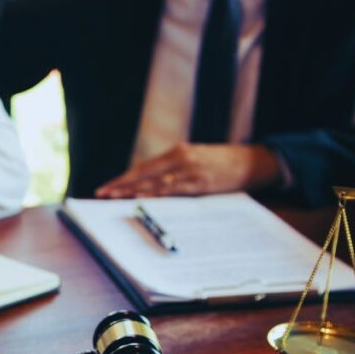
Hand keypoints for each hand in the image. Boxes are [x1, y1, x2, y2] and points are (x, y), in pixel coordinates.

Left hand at [95, 143, 281, 198]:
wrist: (253, 161)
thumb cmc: (222, 164)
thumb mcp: (196, 160)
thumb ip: (174, 171)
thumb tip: (150, 187)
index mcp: (177, 152)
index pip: (143, 167)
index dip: (124, 178)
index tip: (106, 188)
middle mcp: (180, 159)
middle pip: (144, 174)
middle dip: (121, 186)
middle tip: (101, 194)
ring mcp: (190, 171)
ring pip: (155, 183)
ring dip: (133, 192)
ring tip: (114, 199)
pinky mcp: (201, 184)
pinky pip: (174, 191)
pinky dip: (157, 196)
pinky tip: (143, 200)